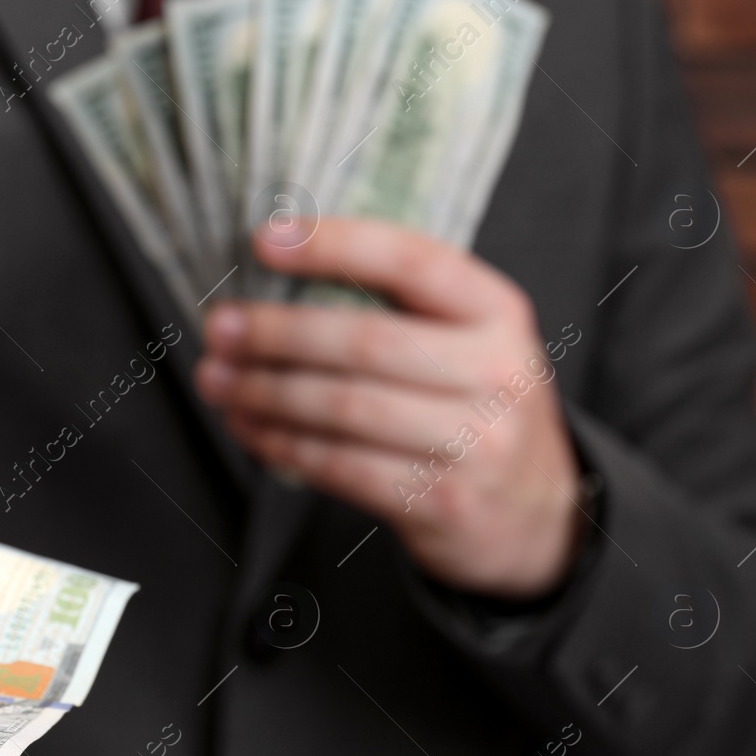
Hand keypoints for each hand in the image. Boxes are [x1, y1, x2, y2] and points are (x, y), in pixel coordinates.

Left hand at [195, 218, 584, 597]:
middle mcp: (496, 372)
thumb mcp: (472, 343)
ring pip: (343, 407)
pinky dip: (281, 443)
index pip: (412, 260)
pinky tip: (248, 425)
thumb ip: (402, 309)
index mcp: (498, 312)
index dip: (334, 245)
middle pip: (363, 341)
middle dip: (276, 333)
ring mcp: (475, 443)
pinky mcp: (443, 502)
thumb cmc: (479, 409)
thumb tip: (279, 276)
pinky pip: (341, 465)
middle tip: (218, 328)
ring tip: (216, 379)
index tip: (263, 239)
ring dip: (264, 391)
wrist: (539, 516)